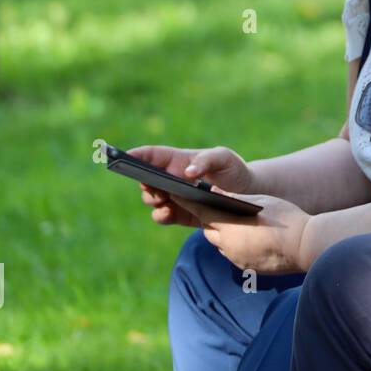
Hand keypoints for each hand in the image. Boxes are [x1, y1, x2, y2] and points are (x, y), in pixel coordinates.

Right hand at [128, 144, 255, 226]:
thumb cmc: (233, 169)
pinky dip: (161, 215)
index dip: (136, 155)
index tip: (123, 156)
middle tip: (152, 186)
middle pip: (145, 179)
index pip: (152, 155)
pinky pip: (162, 216)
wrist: (247, 195)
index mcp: (178, 160)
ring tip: (162, 199)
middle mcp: (171, 178)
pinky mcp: (180, 214)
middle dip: (144, 183)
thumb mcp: (224, 158)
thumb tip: (187, 172)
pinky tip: (168, 213)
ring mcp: (174, 197)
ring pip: (151, 199)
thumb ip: (206, 160)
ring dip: (151, 199)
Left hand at [177, 192, 310, 274]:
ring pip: (221, 243)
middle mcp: (227, 244)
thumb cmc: (285, 218)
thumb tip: (215, 192)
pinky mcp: (246, 268)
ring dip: (224, 233)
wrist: (306, 246)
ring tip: (236, 223)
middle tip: (216, 207)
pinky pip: (234, 254)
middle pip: (209, 229)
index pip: (199, 211)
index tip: (176, 195)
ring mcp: (236, 258)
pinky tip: (250, 238)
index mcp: (228, 224)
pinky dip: (237, 245)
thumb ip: (235, 198)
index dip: (187, 202)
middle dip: (210, 218)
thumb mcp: (260, 201)